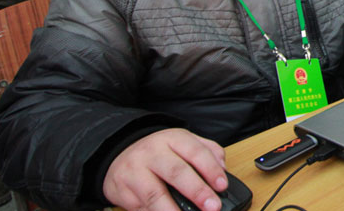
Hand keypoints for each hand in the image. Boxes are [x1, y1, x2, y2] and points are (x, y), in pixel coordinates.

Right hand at [102, 128, 227, 210]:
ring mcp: (135, 172)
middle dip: (197, 191)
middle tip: (212, 206)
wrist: (121, 152)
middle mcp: (152, 153)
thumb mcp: (184, 142)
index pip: (195, 152)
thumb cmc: (160, 151)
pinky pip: (142, 208)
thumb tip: (222, 169)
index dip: (211, 169)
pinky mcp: (123, 191)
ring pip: (155, 194)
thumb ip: (207, 151)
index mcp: (172, 139)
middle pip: (176, 172)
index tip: (222, 186)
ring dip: (174, 210)